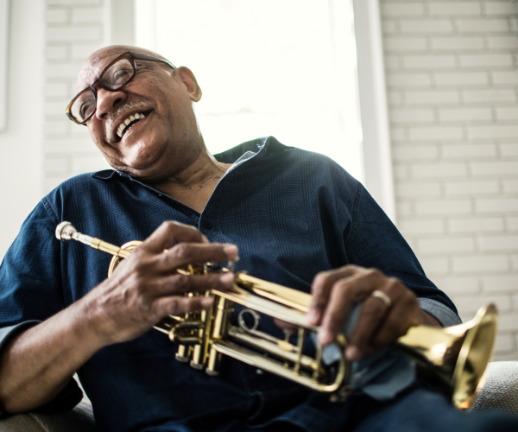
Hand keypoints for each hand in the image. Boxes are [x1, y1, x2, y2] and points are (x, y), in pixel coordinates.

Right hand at [82, 221, 237, 345]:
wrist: (93, 317)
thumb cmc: (117, 291)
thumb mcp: (132, 266)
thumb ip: (156, 258)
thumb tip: (187, 254)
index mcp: (144, 252)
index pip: (170, 230)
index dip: (193, 233)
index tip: (208, 241)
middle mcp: (147, 266)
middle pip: (185, 252)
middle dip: (213, 252)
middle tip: (233, 253)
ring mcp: (148, 287)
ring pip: (186, 279)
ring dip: (212, 279)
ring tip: (230, 279)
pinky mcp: (148, 308)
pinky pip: (176, 303)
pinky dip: (195, 302)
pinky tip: (210, 302)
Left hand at [306, 265, 435, 360]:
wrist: (407, 318)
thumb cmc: (366, 314)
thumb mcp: (341, 313)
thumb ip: (313, 318)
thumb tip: (280, 322)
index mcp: (348, 274)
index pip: (327, 280)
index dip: (317, 301)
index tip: (310, 324)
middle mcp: (369, 275)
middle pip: (346, 290)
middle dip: (334, 318)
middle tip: (326, 342)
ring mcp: (391, 286)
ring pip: (372, 307)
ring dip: (359, 334)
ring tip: (351, 354)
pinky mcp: (409, 302)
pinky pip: (393, 320)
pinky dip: (380, 338)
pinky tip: (372, 350)